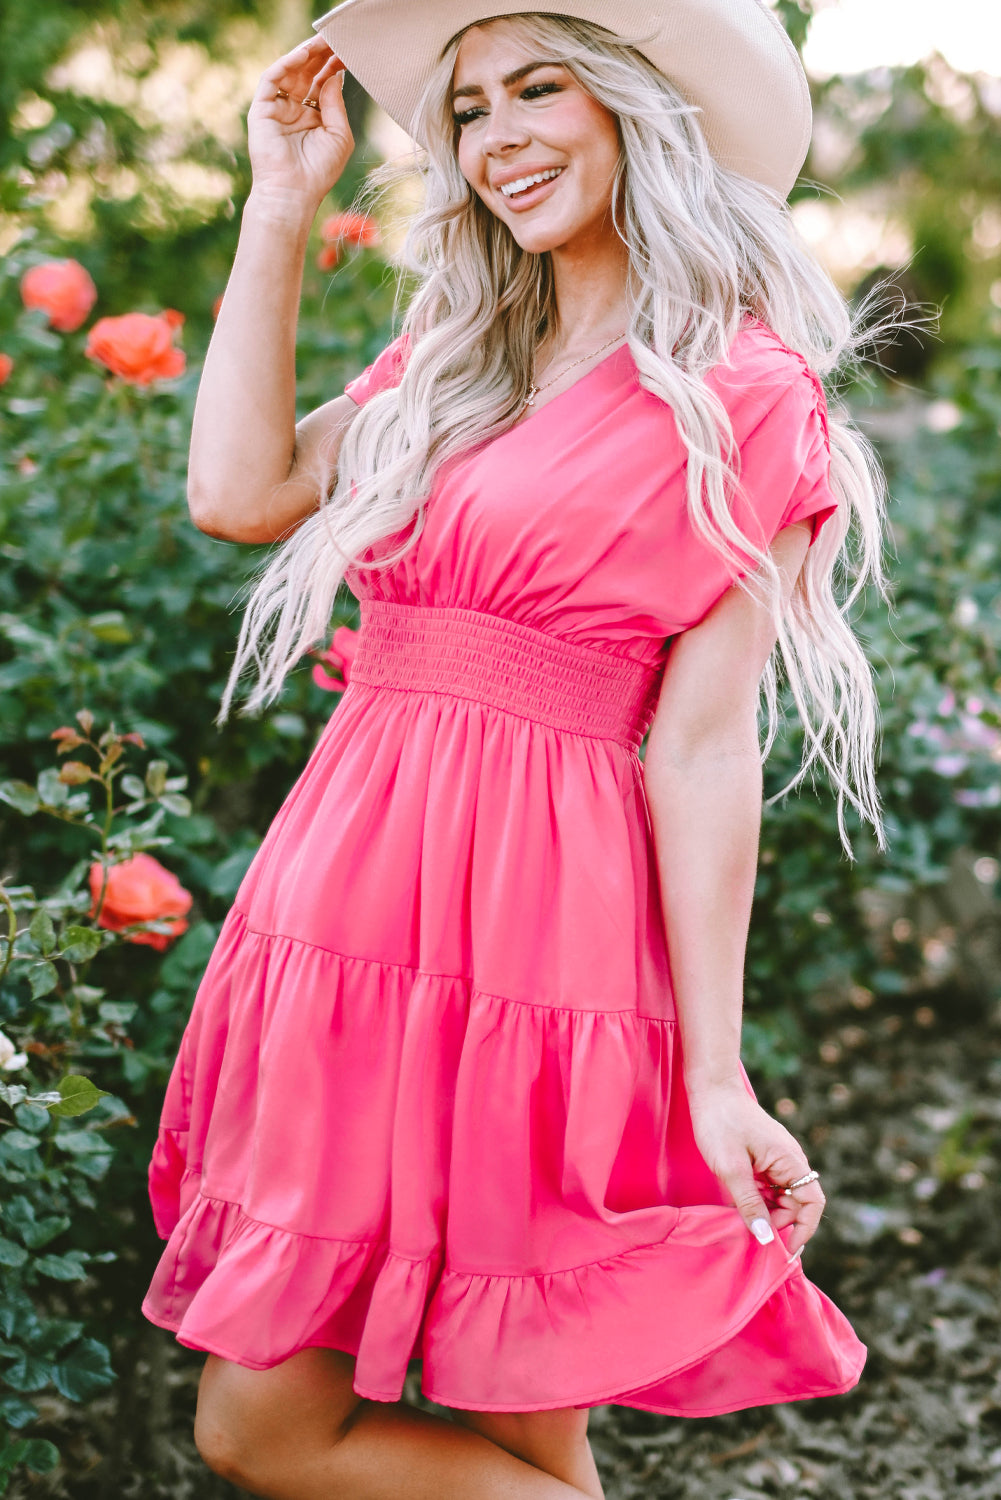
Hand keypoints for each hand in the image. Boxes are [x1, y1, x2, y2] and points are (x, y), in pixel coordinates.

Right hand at [247, 37, 354, 213]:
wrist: (293, 194)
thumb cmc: (318, 172)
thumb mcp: (339, 134)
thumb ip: (335, 104)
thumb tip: (334, 74)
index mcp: (313, 117)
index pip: (322, 83)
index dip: (333, 66)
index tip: (346, 53)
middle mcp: (294, 110)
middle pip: (306, 73)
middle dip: (320, 55)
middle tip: (335, 39)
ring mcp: (277, 108)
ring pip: (290, 71)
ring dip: (305, 54)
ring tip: (321, 41)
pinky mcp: (262, 109)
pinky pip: (272, 78)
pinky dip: (287, 63)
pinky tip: (303, 55)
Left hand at [687, 1077, 825, 1256]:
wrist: (710, 1087)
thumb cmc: (720, 1123)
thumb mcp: (731, 1169)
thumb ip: (749, 1204)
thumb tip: (766, 1238)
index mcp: (790, 1160)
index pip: (812, 1203)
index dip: (804, 1229)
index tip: (785, 1250)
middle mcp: (790, 1159)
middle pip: (797, 1202)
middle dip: (780, 1222)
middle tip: (754, 1236)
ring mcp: (777, 1156)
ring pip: (782, 1195)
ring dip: (767, 1211)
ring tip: (744, 1221)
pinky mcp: (764, 1155)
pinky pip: (769, 1184)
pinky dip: (759, 1197)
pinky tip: (740, 1203)